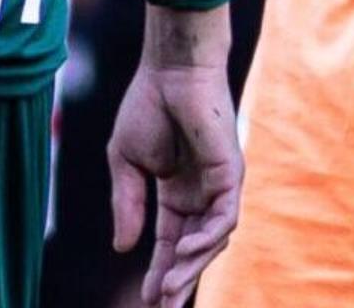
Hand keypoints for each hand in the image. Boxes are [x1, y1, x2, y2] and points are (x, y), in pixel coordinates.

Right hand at [109, 9, 240, 307]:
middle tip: (162, 307)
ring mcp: (218, 185)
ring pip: (211, 239)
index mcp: (176, 192)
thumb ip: (127, 205)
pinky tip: (183, 251)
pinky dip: (207, 238)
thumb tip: (122, 248)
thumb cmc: (147, 105)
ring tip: (169, 288)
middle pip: (193, 248)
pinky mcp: (230, 173)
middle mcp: (201, 193)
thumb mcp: (125, 163)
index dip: (159, 269)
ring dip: (190, 265)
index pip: (170, 241)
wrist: (169, 69)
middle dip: (178, 279)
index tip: (146, 298)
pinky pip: (224, 217)